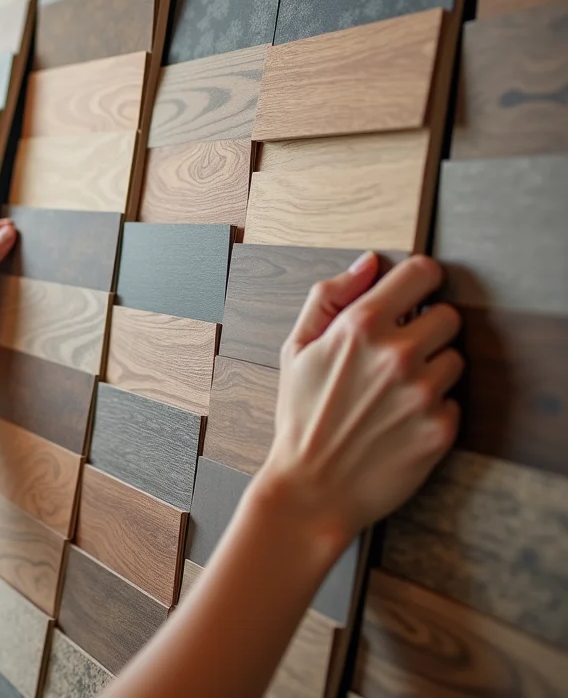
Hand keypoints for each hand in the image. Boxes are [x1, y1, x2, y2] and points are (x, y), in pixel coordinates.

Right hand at [254, 253, 463, 554]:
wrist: (311, 488)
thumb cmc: (300, 417)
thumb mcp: (296, 349)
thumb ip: (328, 297)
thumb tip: (367, 263)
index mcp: (360, 326)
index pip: (423, 273)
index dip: (419, 282)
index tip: (414, 297)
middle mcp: (397, 354)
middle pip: (449, 316)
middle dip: (428, 330)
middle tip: (398, 355)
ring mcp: (423, 393)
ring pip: (455, 359)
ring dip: (433, 370)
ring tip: (395, 393)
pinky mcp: (441, 428)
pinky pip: (454, 401)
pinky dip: (433, 409)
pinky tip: (400, 421)